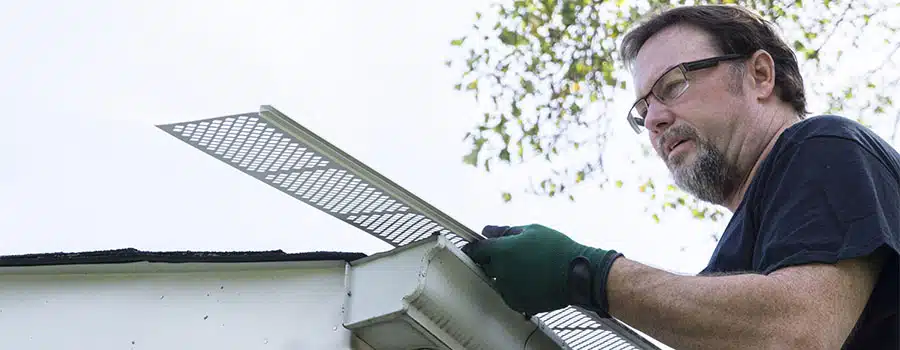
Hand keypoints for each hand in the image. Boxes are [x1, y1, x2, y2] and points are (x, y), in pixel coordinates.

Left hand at [461, 224, 621, 314]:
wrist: (578, 274)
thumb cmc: (557, 249)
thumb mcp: (531, 231)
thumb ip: (505, 231)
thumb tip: (487, 230)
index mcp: (502, 251)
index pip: (476, 251)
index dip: (475, 249)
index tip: (474, 249)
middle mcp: (501, 272)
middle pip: (487, 266)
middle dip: (494, 261)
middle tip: (514, 256)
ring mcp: (509, 290)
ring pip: (499, 282)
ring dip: (506, 276)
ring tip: (529, 269)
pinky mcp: (519, 303)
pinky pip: (510, 295)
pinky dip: (516, 289)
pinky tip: (533, 280)